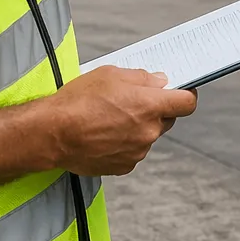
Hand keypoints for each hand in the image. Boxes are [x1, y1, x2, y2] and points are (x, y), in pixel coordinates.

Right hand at [40, 66, 197, 176]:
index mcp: (150, 106)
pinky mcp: (124, 166)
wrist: (52, 133)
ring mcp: (137, 152)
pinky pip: (133, 151)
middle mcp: (149, 131)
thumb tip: (160, 82)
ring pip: (147, 136)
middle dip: (156, 110)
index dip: (186, 95)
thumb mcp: (111, 74)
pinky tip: (104, 134)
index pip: (187, 103)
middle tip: (133, 101)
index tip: (181, 91)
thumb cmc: (79, 100)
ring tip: (110, 118)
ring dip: (137, 127)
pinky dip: (124, 143)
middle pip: (167, 119)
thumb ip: (142, 78)